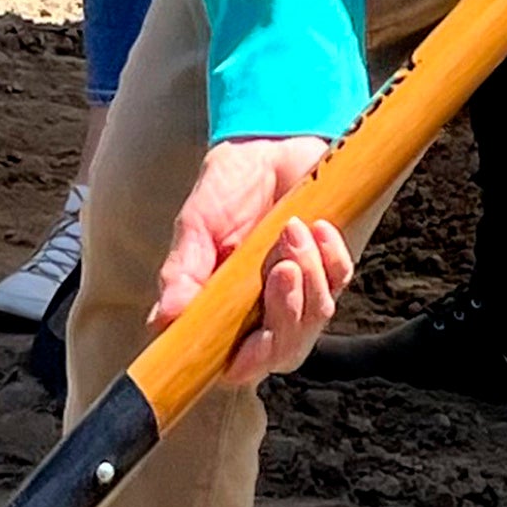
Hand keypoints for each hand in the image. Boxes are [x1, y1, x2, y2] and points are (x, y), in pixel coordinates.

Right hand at [153, 134, 347, 391]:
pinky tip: (316, 225)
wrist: (266, 142)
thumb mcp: (196, 227)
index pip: (240, 364)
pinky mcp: (332, 267)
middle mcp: (264, 312)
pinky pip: (341, 279)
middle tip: (280, 269)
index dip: (250, 363)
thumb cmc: (225, 189)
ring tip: (291, 230)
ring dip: (308, 275)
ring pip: (317, 316)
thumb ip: (183, 272)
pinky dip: (331, 256)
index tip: (254, 341)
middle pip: (285, 350)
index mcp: (225, 313)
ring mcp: (302, 292)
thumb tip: (165, 318)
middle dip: (287, 314)